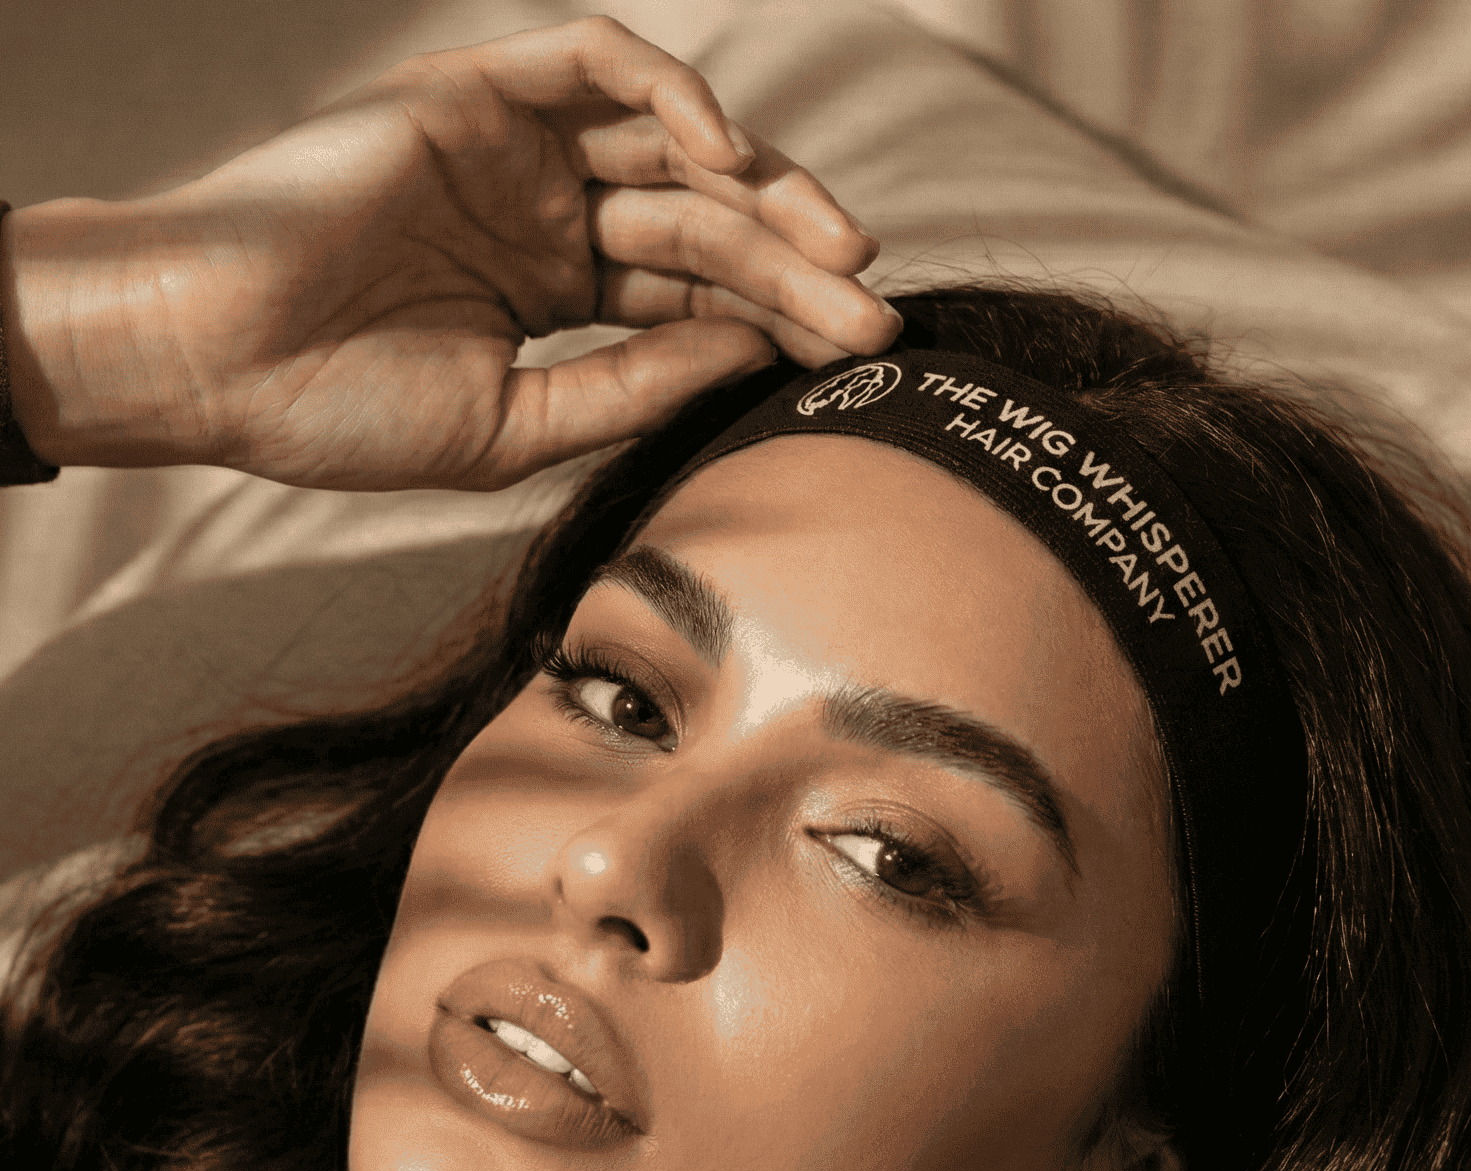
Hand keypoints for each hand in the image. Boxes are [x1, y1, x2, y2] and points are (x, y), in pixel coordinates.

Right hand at [0, 17, 899, 490]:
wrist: (215, 363)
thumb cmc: (341, 410)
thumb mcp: (521, 427)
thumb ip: (635, 385)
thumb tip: (751, 357)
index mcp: (558, 298)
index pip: (698, 301)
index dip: (779, 324)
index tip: (856, 363)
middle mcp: (550, 220)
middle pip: (708, 232)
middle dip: (800, 271)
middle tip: (878, 316)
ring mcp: (518, 156)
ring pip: (675, 153)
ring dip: (765, 191)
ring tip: (840, 249)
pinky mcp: (476, 93)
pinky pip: (592, 65)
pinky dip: (668, 94)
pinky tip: (725, 158)